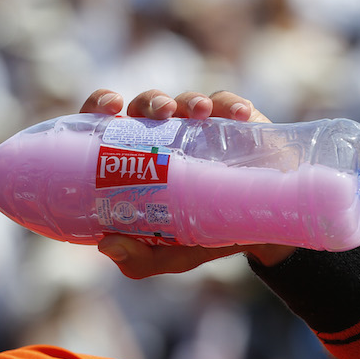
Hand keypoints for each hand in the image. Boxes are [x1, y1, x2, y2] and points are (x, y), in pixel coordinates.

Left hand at [79, 88, 293, 277]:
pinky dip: (231, 105)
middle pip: (146, 106)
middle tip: (161, 112)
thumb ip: (139, 258)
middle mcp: (164, 136)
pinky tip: (240, 115)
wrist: (259, 235)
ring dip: (189, 100)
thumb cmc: (201, 236)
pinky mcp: (234, 124)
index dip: (100, 105)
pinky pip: (228, 105)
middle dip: (150, 101)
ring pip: (185, 101)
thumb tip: (106, 245)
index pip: (107, 123)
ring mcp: (199, 127)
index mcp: (136, 159)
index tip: (109, 108)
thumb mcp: (170, 253)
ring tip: (200, 112)